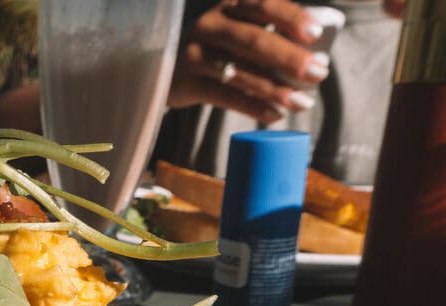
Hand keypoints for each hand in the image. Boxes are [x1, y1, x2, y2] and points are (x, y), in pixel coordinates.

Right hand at [167, 0, 331, 122]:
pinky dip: (254, 107)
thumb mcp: (236, 26)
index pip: (262, 5)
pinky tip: (276, 115)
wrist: (165, 68)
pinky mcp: (188, 84)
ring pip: (241, 72)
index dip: (290, 18)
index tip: (316, 34)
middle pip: (253, 41)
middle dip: (290, 58)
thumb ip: (266, 30)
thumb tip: (317, 47)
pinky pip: (226, 97)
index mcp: (229, 5)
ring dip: (276, 89)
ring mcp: (196, 55)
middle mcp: (210, 25)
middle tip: (320, 72)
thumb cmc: (216, 47)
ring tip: (304, 102)